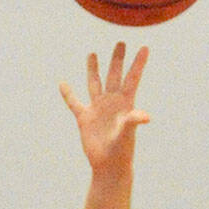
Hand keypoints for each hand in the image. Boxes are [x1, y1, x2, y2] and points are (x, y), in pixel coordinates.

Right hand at [59, 42, 150, 172]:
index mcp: (125, 103)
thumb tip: (145, 116)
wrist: (108, 166)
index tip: (145, 47)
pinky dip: (68, 94)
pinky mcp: (85, 118)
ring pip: (95, 83)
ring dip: (93, 69)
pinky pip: (74, 103)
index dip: (138, 63)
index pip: (132, 78)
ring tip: (92, 53)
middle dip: (117, 59)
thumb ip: (133, 121)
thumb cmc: (122, 150)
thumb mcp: (127, 133)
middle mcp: (112, 102)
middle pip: (114, 75)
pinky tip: (63, 84)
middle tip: (121, 42)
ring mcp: (98, 108)